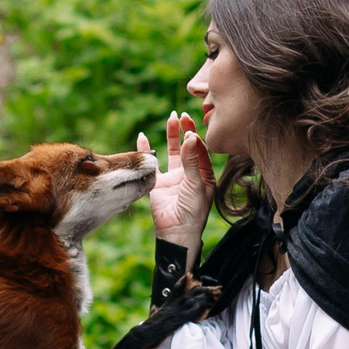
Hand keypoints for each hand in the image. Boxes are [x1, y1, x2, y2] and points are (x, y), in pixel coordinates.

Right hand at [141, 113, 214, 249]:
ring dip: (171, 135)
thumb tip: (190, 137)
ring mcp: (173, 177)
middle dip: (184, 131)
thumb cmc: (193, 211)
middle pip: (187, 147)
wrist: (177, 232)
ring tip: (170, 118)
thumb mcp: (196, 184)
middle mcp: (190, 174)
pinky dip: (147, 150)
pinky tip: (143, 137)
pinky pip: (152, 163)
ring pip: (171, 152)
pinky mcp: (158, 183)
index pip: (201, 150)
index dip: (195, 137)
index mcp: (204, 174)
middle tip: (181, 115)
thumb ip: (191, 161)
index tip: (190, 126)